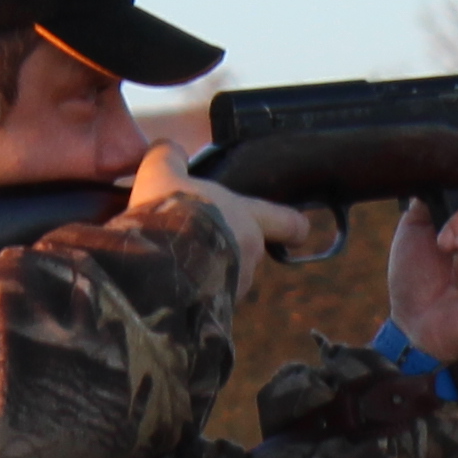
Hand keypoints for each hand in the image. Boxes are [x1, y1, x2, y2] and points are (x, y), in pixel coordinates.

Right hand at [127, 146, 306, 296]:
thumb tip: (168, 147)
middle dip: (231, 248)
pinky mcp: (218, 310)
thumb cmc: (170, 213)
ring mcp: (236, 285)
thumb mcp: (161, 174)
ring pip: (230, 277)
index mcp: (249, 218)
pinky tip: (170, 285)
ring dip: (212, 273)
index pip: (288, 222)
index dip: (293, 227)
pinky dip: (196, 294)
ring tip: (177, 265)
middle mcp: (251, 253)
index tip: (297, 232)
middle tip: (202, 242)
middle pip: (250, 251)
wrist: (159, 265)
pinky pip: (211, 300)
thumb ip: (168, 157)